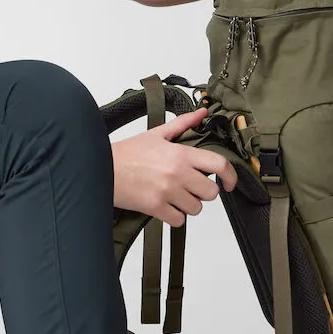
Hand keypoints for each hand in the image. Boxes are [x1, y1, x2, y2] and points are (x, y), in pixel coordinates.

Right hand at [111, 105, 237, 223]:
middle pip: (211, 192)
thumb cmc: (128, 153)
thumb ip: (183, 123)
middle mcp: (177, 173)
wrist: (101, 168)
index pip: (218, 164)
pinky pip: (179, 220)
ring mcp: (167, 192)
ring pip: (196, 208)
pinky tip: (166, 206)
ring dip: (189, 205)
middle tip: (192, 187)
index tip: (230, 182)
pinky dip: (175, 216)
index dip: (231, 175)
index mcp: (180, 154)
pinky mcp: (155, 208)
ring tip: (175, 196)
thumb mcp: (156, 134)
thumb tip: (202, 113)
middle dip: (204, 192)